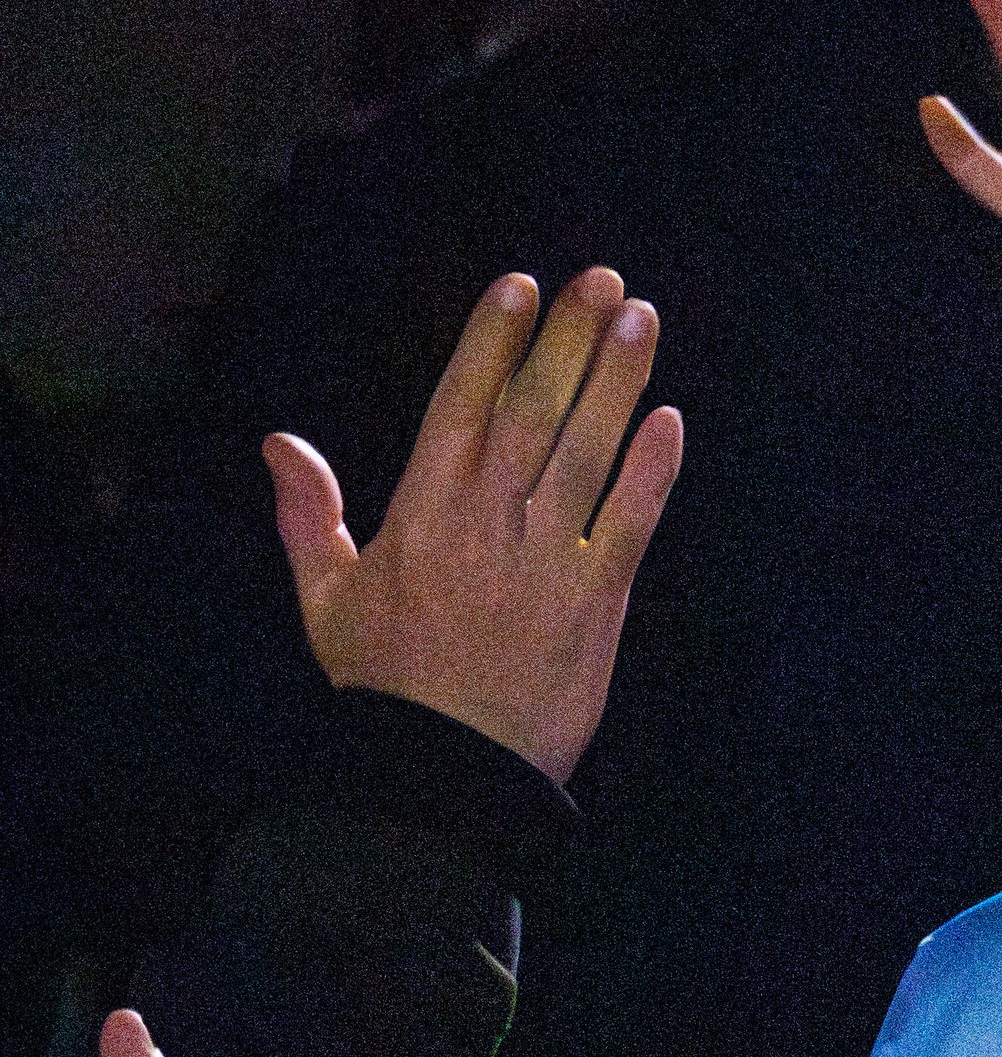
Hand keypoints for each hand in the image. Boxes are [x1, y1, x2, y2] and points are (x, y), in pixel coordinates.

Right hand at [264, 267, 683, 782]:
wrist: (443, 775)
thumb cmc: (385, 688)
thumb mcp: (327, 600)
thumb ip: (310, 515)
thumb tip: (278, 442)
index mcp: (422, 513)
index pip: (461, 403)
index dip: (494, 340)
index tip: (523, 286)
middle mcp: (488, 523)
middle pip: (533, 410)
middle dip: (569, 340)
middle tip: (602, 281)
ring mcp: (546, 561)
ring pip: (587, 453)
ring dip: (618, 382)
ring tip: (640, 320)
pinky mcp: (596, 606)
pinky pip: (629, 526)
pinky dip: (651, 474)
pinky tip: (669, 421)